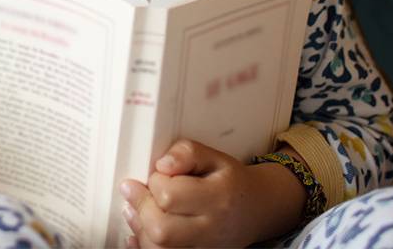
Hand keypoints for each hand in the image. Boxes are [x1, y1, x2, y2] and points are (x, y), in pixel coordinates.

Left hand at [119, 139, 302, 248]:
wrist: (256, 209)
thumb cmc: (231, 182)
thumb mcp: (214, 156)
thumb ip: (186, 153)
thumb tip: (162, 164)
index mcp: (217, 198)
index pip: (170, 196)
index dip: (155, 182)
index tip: (157, 175)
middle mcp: (211, 229)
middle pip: (161, 229)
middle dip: (142, 207)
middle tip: (136, 191)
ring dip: (140, 228)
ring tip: (136, 209)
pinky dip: (145, 245)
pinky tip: (141, 230)